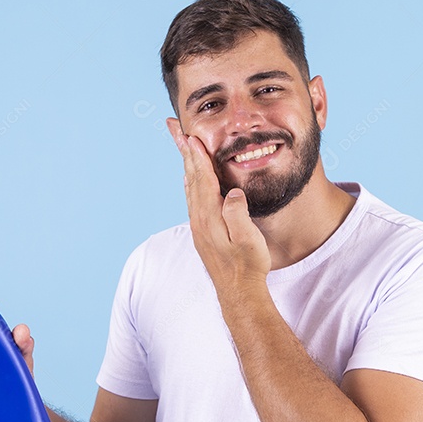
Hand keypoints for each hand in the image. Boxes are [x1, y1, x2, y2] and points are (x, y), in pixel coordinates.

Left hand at [174, 131, 270, 293]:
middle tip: (174, 129)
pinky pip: (193, 198)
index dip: (196, 155)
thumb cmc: (248, 266)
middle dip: (184, 152)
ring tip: (182, 147)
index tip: (189, 135)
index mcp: (209, 217)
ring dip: (186, 164)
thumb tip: (232, 193)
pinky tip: (191, 179)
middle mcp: (199, 219)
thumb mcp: (249, 239)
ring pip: (189, 187)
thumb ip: (238, 213)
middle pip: (190, 177)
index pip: (201, 178)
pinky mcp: (202, 232)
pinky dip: (191, 182)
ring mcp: (198, 226)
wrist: (238, 293)